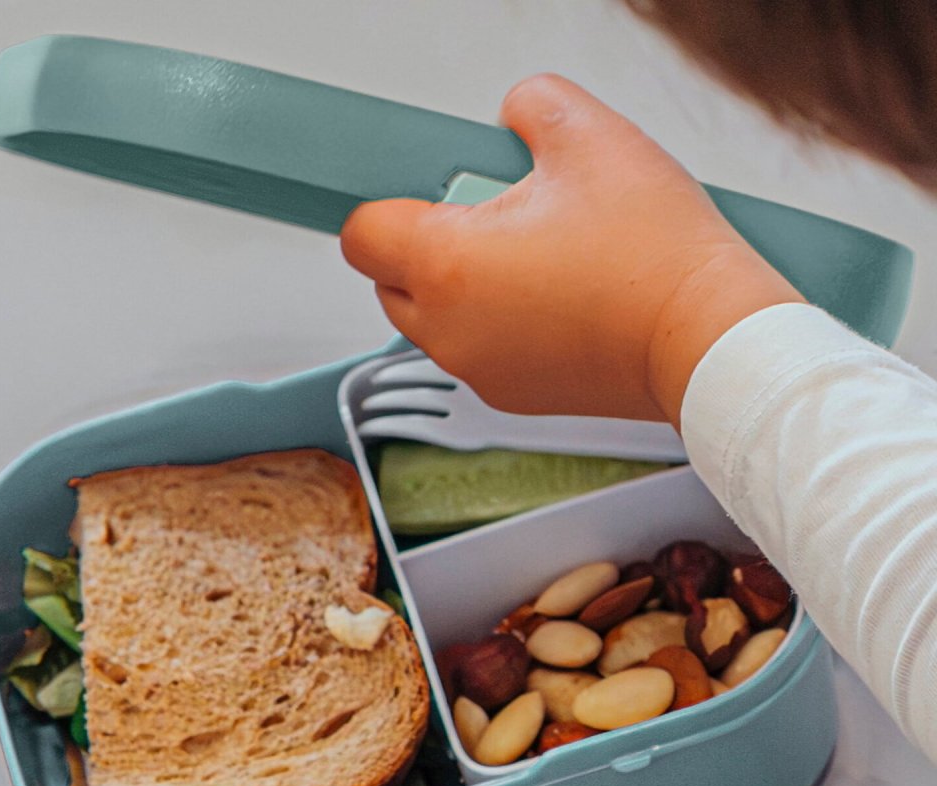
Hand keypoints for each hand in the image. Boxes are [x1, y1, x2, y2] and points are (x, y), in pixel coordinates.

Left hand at [340, 74, 801, 426]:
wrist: (705, 338)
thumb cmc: (654, 255)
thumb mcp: (590, 135)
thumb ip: (530, 106)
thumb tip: (516, 115)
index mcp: (445, 265)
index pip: (361, 235)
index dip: (389, 205)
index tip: (427, 197)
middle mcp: (448, 330)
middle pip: (390, 283)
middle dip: (424, 248)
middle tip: (494, 221)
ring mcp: (478, 370)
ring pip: (433, 322)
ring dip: (460, 289)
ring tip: (535, 260)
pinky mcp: (512, 396)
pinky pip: (477, 353)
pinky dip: (496, 328)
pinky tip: (557, 302)